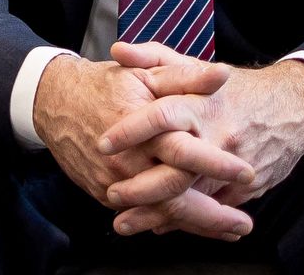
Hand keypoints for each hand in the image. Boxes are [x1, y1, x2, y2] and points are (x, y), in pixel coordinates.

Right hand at [29, 54, 256, 239]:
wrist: (55, 101)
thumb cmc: (105, 85)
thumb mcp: (145, 73)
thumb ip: (186, 76)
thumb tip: (223, 74)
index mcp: (143, 126)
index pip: (184, 151)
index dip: (216, 165)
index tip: (247, 174)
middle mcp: (128, 159)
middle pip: (175, 194)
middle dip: (213, 214)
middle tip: (244, 223)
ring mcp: (114, 180)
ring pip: (160, 211)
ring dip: (198, 225)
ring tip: (229, 229)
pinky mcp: (105, 193)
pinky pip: (142, 213)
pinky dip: (170, 222)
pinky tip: (195, 226)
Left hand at [98, 43, 303, 237]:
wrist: (293, 108)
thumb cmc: (235, 88)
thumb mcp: (195, 65)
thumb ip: (153, 57)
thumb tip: (118, 50)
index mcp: (202, 104)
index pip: (161, 117)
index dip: (130, 131)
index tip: (102, 144)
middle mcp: (218, 137)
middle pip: (175, 169)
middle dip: (141, 188)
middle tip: (111, 195)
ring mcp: (234, 167)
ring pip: (192, 198)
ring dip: (157, 213)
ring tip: (125, 222)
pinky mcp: (247, 189)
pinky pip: (212, 209)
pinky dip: (185, 220)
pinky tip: (159, 225)